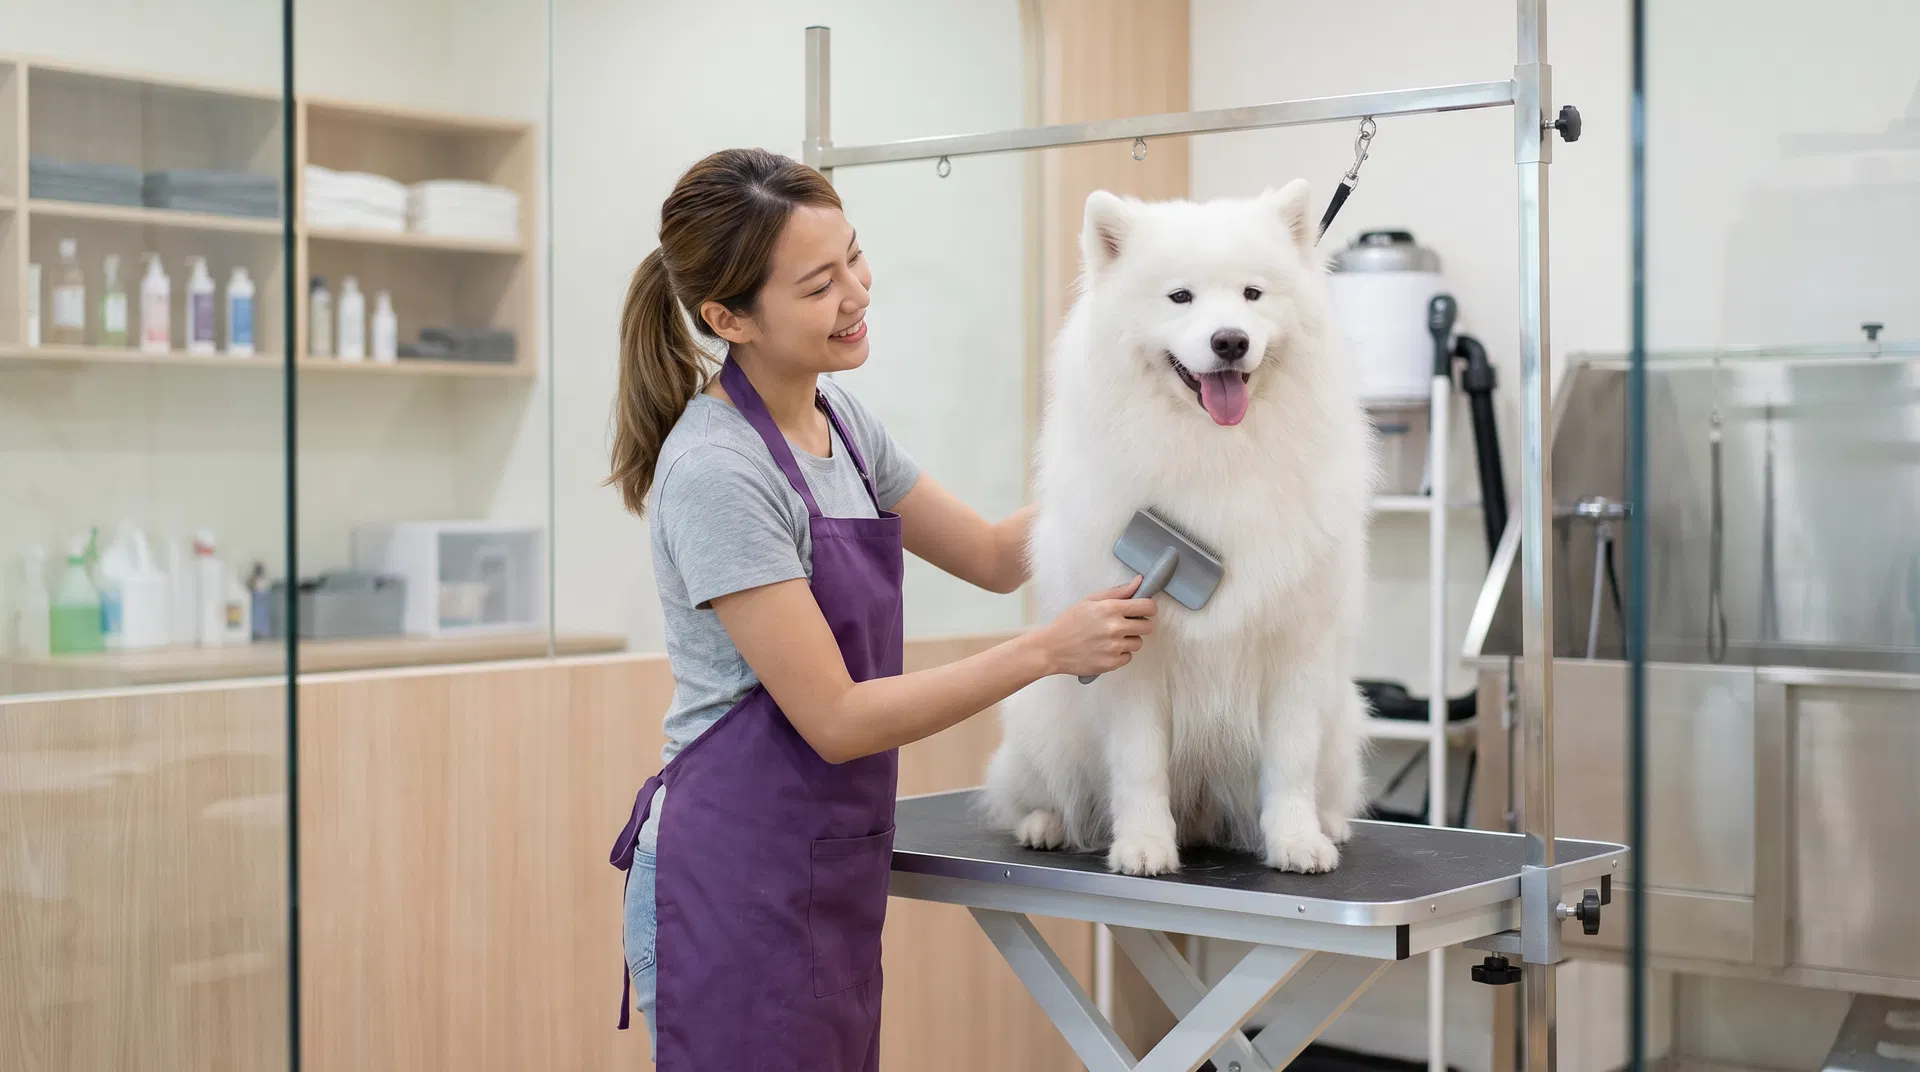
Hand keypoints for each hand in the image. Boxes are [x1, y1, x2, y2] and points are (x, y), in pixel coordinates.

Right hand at [1037, 579, 1157, 677]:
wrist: (1051, 648)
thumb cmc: (1068, 623)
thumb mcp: (1090, 601)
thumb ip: (1118, 592)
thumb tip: (1139, 582)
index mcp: (1111, 608)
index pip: (1148, 607)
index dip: (1148, 608)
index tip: (1143, 610)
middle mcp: (1115, 628)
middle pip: (1148, 627)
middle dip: (1139, 624)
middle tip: (1125, 625)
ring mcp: (1114, 647)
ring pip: (1138, 643)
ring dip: (1129, 640)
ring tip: (1111, 638)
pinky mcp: (1112, 663)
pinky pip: (1128, 657)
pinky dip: (1120, 654)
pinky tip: (1106, 649)